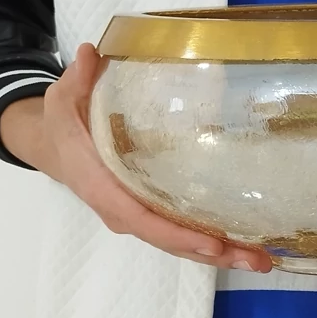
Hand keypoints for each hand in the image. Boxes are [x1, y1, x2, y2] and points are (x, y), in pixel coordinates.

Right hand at [0, 44, 271, 271]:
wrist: (55, 148)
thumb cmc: (65, 125)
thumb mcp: (64, 99)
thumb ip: (77, 80)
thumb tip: (90, 56)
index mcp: (102, 188)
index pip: (142, 220)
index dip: (178, 234)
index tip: (212, 243)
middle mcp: (122, 212)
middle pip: (170, 241)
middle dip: (213, 252)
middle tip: (256, 260)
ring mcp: (137, 219)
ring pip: (179, 245)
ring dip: (221, 255)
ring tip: (261, 260)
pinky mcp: (150, 216)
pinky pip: (181, 237)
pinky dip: (212, 246)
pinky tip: (244, 247)